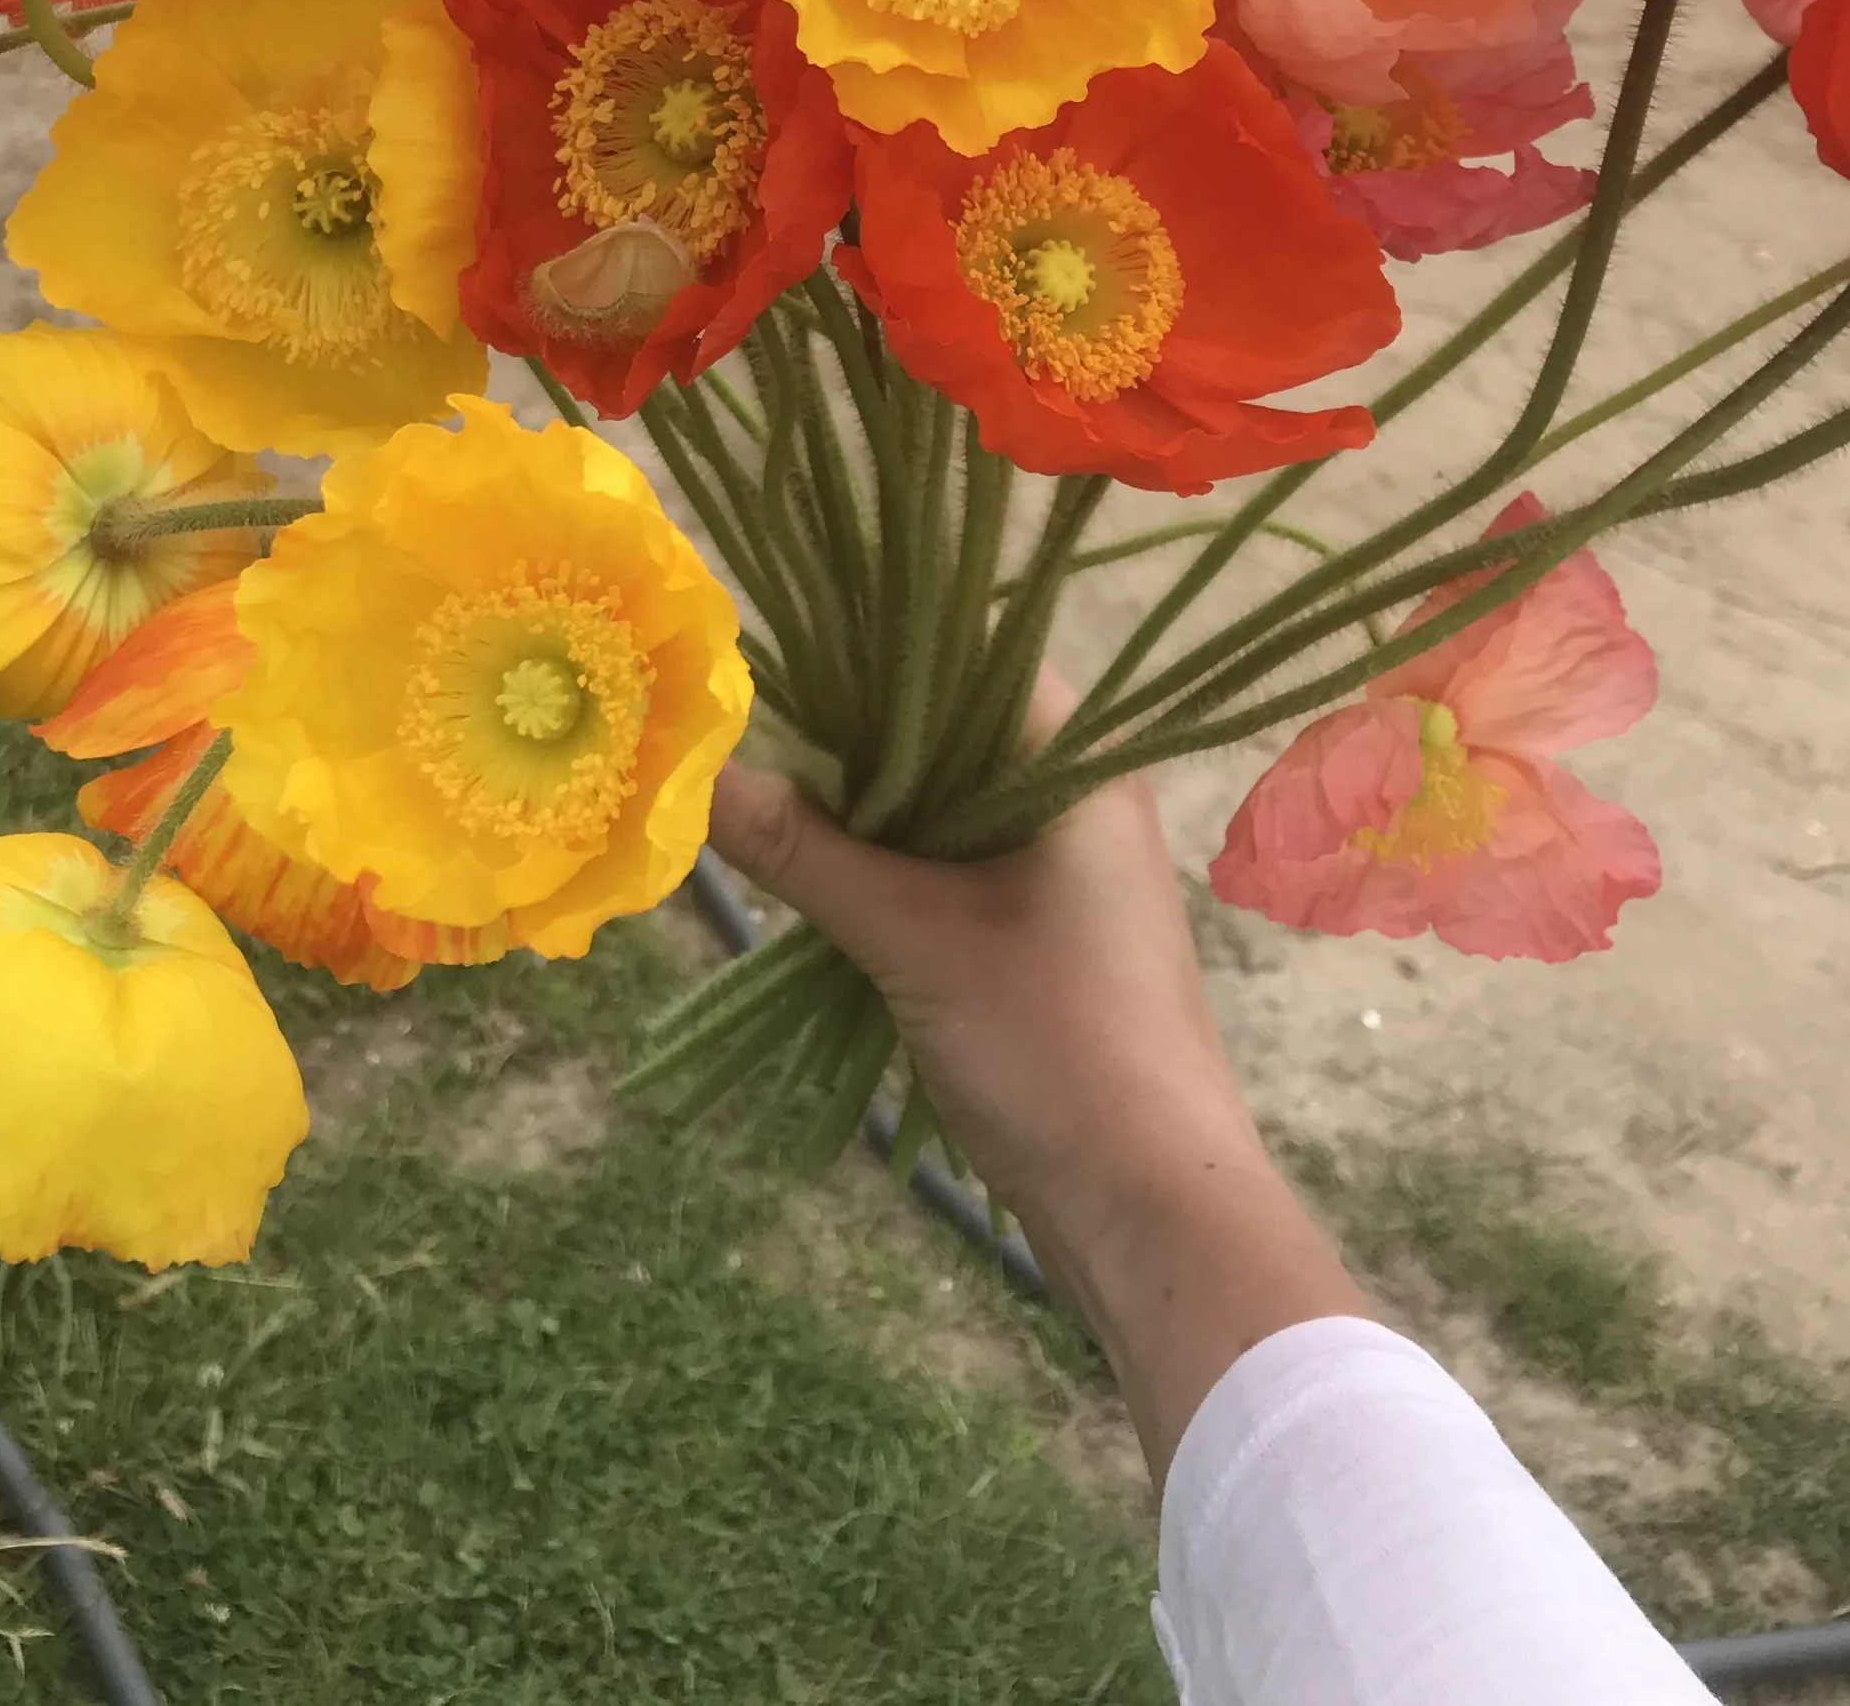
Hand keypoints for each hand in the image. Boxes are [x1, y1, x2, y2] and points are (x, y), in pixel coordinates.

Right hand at [707, 697, 1367, 1479]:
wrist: (1152, 1211)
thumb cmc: (1057, 1047)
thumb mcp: (913, 940)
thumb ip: (805, 851)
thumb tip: (697, 775)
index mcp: (1079, 760)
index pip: (972, 645)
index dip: (874, 639)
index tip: (774, 651)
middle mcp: (1079, 792)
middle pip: (948, 723)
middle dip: (849, 734)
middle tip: (743, 735)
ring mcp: (1063, 865)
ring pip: (941, 799)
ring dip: (861, 808)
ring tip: (762, 802)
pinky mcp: (1042, 930)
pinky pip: (949, 862)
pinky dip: (887, 864)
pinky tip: (814, 878)